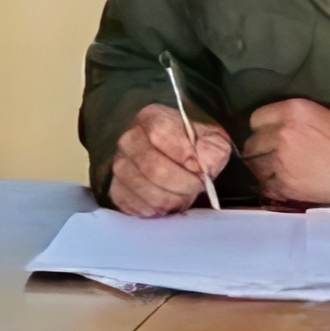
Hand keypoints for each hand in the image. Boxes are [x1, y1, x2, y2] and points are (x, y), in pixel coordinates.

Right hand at [109, 102, 233, 216]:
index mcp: (152, 118)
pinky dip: (158, 211)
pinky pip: (138, 208)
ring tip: (183, 196)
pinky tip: (168, 203)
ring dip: (172, 201)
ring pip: (147, 193)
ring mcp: (119, 166)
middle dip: (183, 185)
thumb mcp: (211, 138)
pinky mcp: (117, 191)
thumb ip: (212, 147)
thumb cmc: (191, 147)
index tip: (201, 170)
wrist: (169, 157)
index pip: (160, 135)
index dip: (185, 158)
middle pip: (153, 170)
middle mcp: (129, 140)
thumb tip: (204, 165)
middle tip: (196, 188)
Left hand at [241, 98, 329, 206]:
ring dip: (262, 168)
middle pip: (251, 143)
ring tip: (276, 171)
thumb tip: (271, 124)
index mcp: (292, 111)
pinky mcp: (284, 184)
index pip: (256, 118)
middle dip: (260, 149)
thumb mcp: (318, 113)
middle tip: (272, 155)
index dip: (262, 128)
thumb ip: (290, 116)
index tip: (268, 136)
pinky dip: (269, 185)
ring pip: (254, 165)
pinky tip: (281, 183)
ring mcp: (280, 160)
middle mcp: (282, 133)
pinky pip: (263, 184)